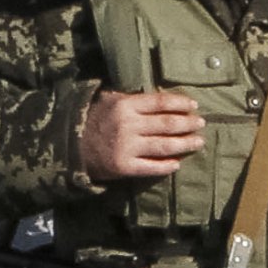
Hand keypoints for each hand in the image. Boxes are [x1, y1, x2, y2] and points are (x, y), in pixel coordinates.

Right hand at [81, 89, 205, 181]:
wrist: (66, 145)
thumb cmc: (91, 119)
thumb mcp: (108, 100)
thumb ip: (133, 99)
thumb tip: (162, 99)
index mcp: (125, 105)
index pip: (161, 102)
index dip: (181, 104)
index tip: (194, 106)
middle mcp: (128, 125)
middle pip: (168, 124)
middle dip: (188, 124)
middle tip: (201, 124)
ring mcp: (127, 147)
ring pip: (165, 146)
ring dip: (185, 144)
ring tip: (198, 142)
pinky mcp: (124, 167)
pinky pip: (151, 167)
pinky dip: (167, 166)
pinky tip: (177, 164)